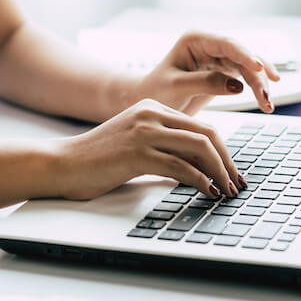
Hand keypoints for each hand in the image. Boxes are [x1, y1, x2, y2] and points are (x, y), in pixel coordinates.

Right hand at [50, 98, 245, 200]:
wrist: (62, 163)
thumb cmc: (98, 159)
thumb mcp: (136, 142)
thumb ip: (164, 145)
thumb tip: (200, 166)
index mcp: (153, 107)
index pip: (201, 126)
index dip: (223, 151)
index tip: (232, 172)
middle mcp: (151, 113)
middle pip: (207, 133)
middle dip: (228, 161)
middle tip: (237, 183)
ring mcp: (144, 131)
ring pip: (199, 147)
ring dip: (219, 172)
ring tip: (227, 191)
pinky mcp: (137, 153)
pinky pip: (180, 166)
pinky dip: (200, 181)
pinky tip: (207, 192)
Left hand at [131, 31, 281, 116]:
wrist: (150, 101)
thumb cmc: (156, 90)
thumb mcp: (176, 87)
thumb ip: (204, 84)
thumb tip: (237, 86)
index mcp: (195, 40)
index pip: (226, 44)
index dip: (245, 54)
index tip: (259, 67)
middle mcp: (210, 45)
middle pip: (242, 56)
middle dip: (257, 76)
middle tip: (266, 98)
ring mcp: (218, 57)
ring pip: (248, 67)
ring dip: (260, 85)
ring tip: (267, 106)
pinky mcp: (224, 72)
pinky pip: (246, 77)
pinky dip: (256, 89)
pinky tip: (266, 101)